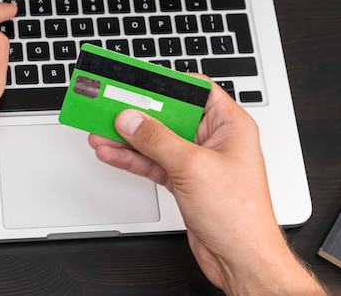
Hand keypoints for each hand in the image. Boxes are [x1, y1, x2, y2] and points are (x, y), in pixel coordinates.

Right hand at [89, 81, 325, 294]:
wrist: (241, 260)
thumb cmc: (240, 216)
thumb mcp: (193, 167)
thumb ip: (157, 140)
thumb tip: (132, 119)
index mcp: (229, 125)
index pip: (194, 89)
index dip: (164, 83)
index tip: (137, 80)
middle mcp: (214, 140)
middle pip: (170, 115)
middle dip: (138, 112)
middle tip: (110, 104)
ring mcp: (197, 161)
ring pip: (156, 140)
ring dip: (128, 137)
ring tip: (100, 130)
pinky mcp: (184, 180)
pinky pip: (153, 162)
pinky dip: (132, 159)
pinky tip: (111, 153)